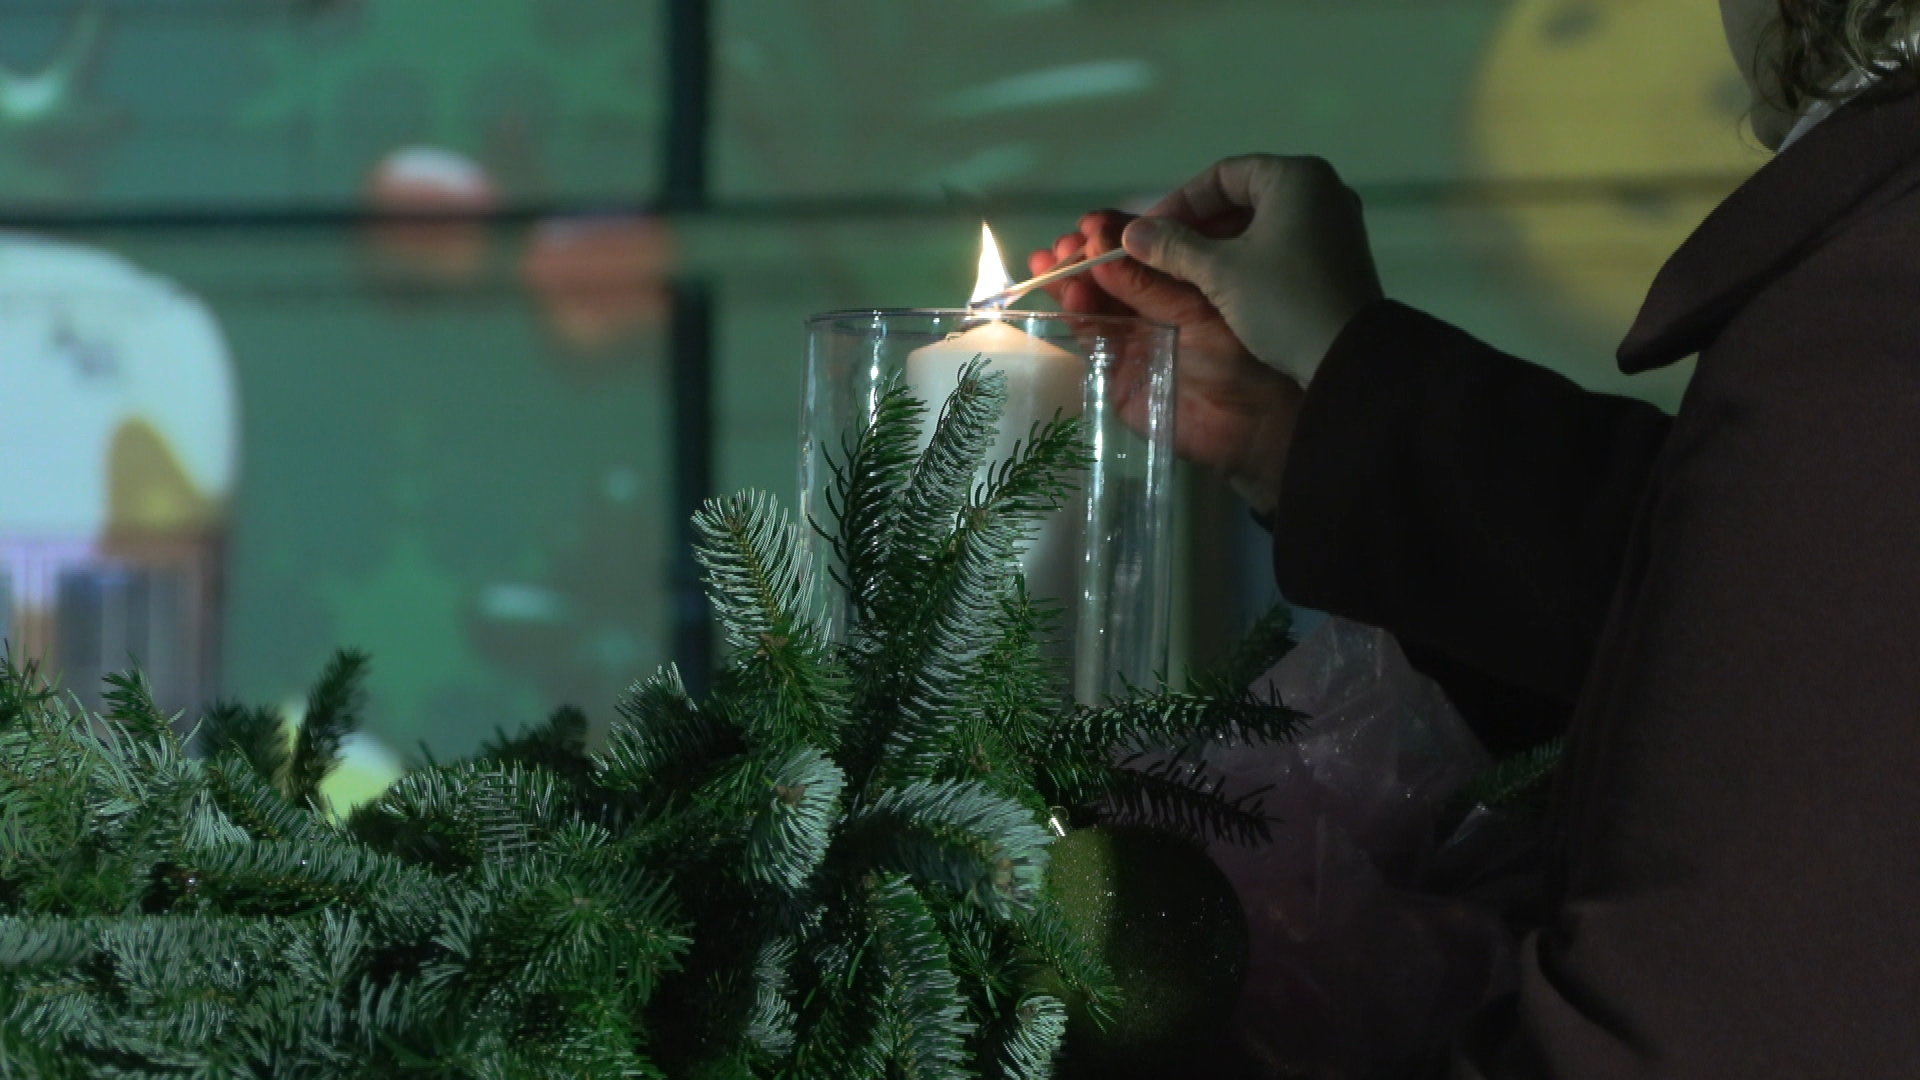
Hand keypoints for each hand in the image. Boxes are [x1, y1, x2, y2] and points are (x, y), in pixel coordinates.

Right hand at [1029, 155, 1379, 514]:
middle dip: (1196, 226)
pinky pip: (1279, 246)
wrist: (1349, 360)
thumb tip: (1130, 234)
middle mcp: (1321, 190)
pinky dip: (1246, 260)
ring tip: (1183, 273)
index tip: (1148, 234)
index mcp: (1297, 177)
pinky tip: (1220, 287)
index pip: (1222, 175)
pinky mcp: (1335, 259)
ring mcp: (1333, 225)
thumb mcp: (1220, 273)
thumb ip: (1173, 247)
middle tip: (1160, 254)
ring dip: (1217, 246)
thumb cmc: (1284, 303)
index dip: (1178, 203)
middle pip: (1241, 197)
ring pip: (1259, 224)